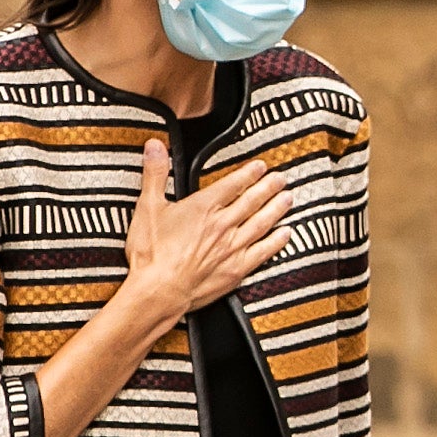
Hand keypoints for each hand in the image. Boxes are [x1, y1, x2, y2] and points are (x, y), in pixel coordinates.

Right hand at [121, 138, 292, 318]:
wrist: (158, 290)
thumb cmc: (151, 253)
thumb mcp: (148, 207)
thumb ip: (155, 174)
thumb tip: (156, 146)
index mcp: (203, 207)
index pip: (233, 184)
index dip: (249, 173)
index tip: (261, 166)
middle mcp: (223, 225)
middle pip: (252, 201)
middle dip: (269, 188)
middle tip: (282, 179)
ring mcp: (232, 248)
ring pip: (261, 223)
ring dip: (276, 209)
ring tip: (288, 199)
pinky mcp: (236, 270)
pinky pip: (263, 252)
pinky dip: (276, 242)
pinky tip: (286, 234)